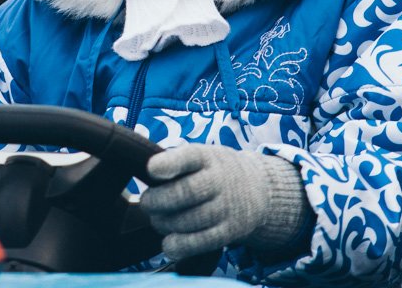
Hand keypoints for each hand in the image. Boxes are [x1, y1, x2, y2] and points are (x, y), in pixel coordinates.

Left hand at [140, 144, 310, 261]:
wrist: (258, 190)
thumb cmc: (213, 171)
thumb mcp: (201, 156)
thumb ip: (175, 162)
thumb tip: (143, 173)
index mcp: (207, 157)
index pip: (188, 157)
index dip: (169, 164)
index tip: (151, 169)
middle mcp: (219, 181)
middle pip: (185, 193)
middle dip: (158, 201)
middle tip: (146, 202)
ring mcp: (226, 208)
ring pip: (190, 221)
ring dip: (165, 224)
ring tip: (157, 220)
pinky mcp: (229, 232)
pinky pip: (201, 243)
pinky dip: (180, 246)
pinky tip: (168, 244)